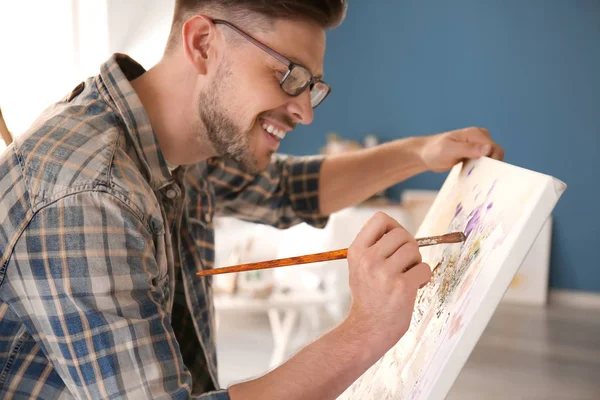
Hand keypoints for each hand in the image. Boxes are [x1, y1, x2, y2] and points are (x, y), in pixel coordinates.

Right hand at [345, 212, 431, 352]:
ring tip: (408, 275)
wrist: (367, 329)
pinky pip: (425, 269)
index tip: (394, 243)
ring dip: (417, 262)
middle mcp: (369, 259)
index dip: (393, 227)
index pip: (380, 219)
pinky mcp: (402, 287)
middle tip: (405, 263)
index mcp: (357, 251)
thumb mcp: (359, 267)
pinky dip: (424, 277)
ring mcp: (385, 273)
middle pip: (401, 234)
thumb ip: (373, 248)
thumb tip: (400, 232)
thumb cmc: (368, 296)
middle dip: (409, 246)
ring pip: (414, 250)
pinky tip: (414, 287)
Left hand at [419, 127, 503, 171]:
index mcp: (475, 134)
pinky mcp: (472, 153)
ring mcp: (476, 145)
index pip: (494, 148)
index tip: (484, 172)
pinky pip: (483, 161)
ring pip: (490, 158)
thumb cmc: (434, 151)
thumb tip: (488, 149)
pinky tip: (472, 174)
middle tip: (478, 175)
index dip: (494, 161)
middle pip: (495, 152)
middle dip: (490, 165)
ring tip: (474, 175)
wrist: (424, 154)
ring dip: (485, 167)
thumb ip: (468, 149)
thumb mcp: (450, 150)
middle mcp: (478, 137)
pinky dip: (480, 168)